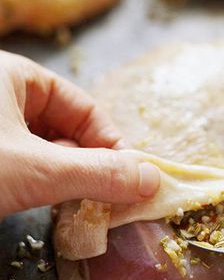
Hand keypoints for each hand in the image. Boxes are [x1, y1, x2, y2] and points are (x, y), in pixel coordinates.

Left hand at [0, 51, 159, 217]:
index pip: (83, 107)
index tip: (128, 177)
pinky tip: (50, 203)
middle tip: (106, 196)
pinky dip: (46, 186)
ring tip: (78, 203)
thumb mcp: (36, 168)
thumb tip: (152, 180)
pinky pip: (29, 167)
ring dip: (69, 179)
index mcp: (12, 75)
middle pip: (68, 130)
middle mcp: (3, 97)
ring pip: (48, 152)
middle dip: (89, 165)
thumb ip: (96, 173)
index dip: (111, 142)